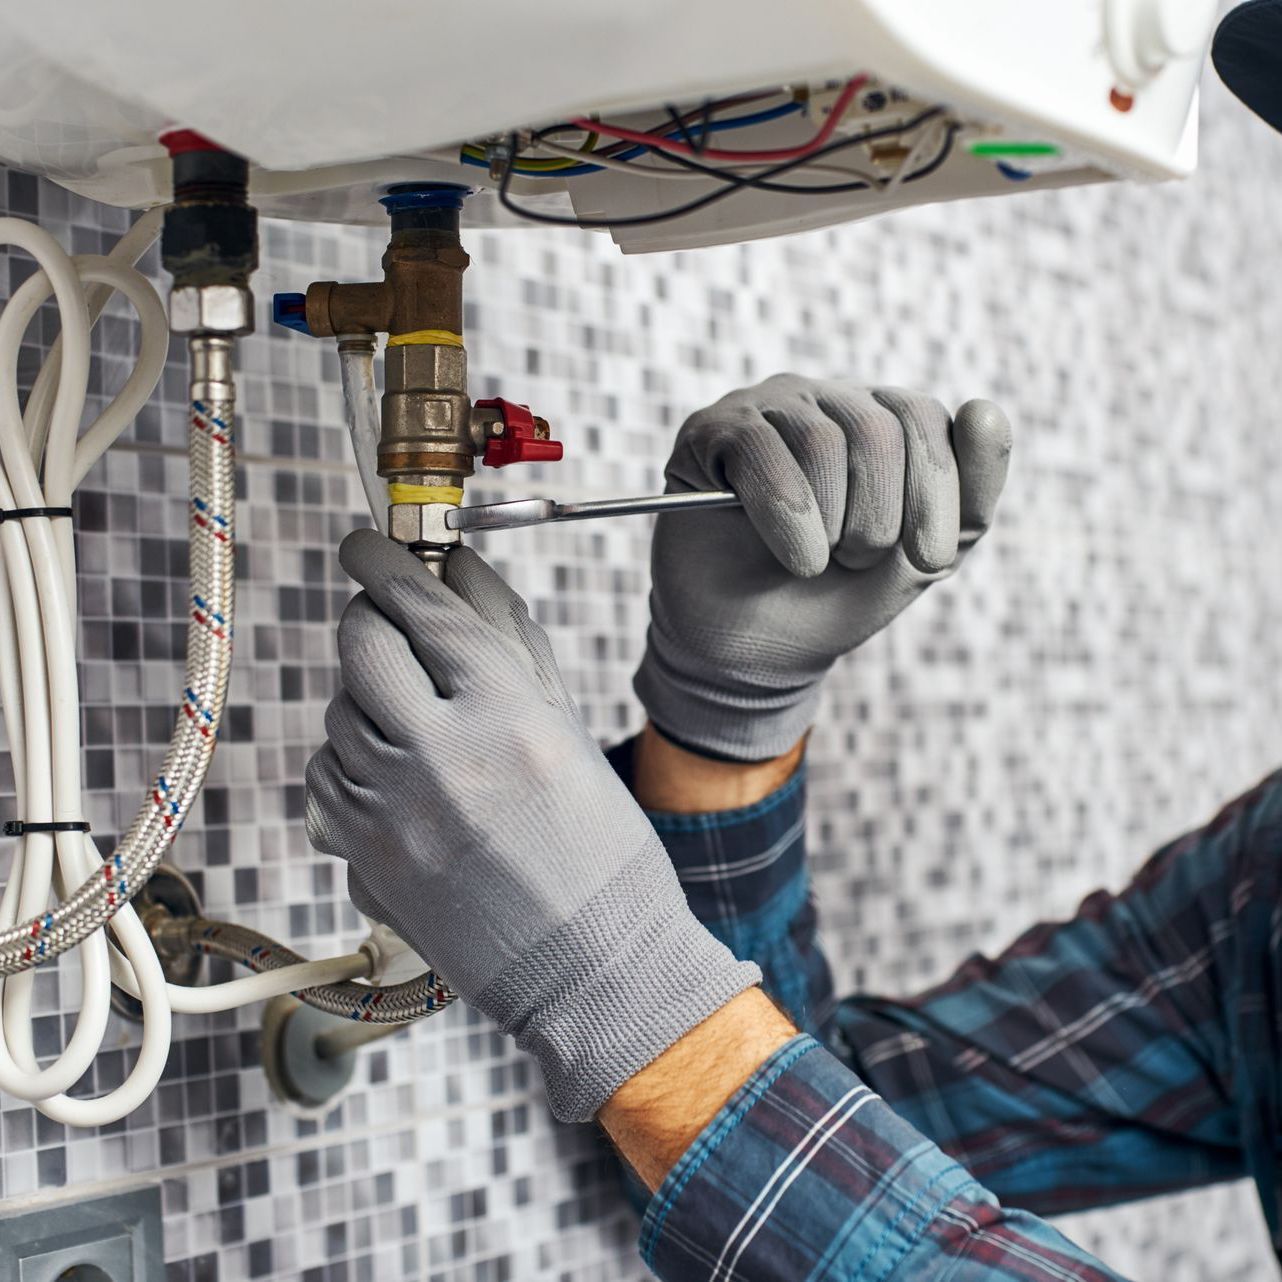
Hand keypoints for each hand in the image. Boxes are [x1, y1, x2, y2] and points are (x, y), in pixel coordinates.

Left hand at [305, 530, 758, 1121]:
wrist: (591, 967)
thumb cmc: (601, 850)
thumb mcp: (568, 730)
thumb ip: (511, 641)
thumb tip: (462, 570)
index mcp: (507, 715)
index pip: (423, 607)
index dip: (387, 562)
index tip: (367, 543)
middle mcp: (441, 756)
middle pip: (361, 645)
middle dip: (370, 619)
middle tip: (388, 620)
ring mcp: (393, 811)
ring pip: (338, 711)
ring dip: (366, 696)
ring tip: (415, 720)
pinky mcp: (364, 858)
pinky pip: (328, 776)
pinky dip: (352, 759)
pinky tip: (398, 775)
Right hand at [634, 374, 1011, 760]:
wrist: (753, 648)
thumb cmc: (835, 596)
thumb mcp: (920, 557)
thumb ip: (969, 495)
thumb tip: (985, 409)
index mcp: (881, 419)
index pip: (924, 417)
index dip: (936, 491)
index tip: (930, 559)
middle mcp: (824, 400)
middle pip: (876, 428)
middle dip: (879, 519)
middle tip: (856, 561)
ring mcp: (764, 409)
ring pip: (821, 443)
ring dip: (829, 527)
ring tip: (813, 563)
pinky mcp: (710, 432)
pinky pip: (760, 452)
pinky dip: (784, 516)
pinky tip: (789, 554)